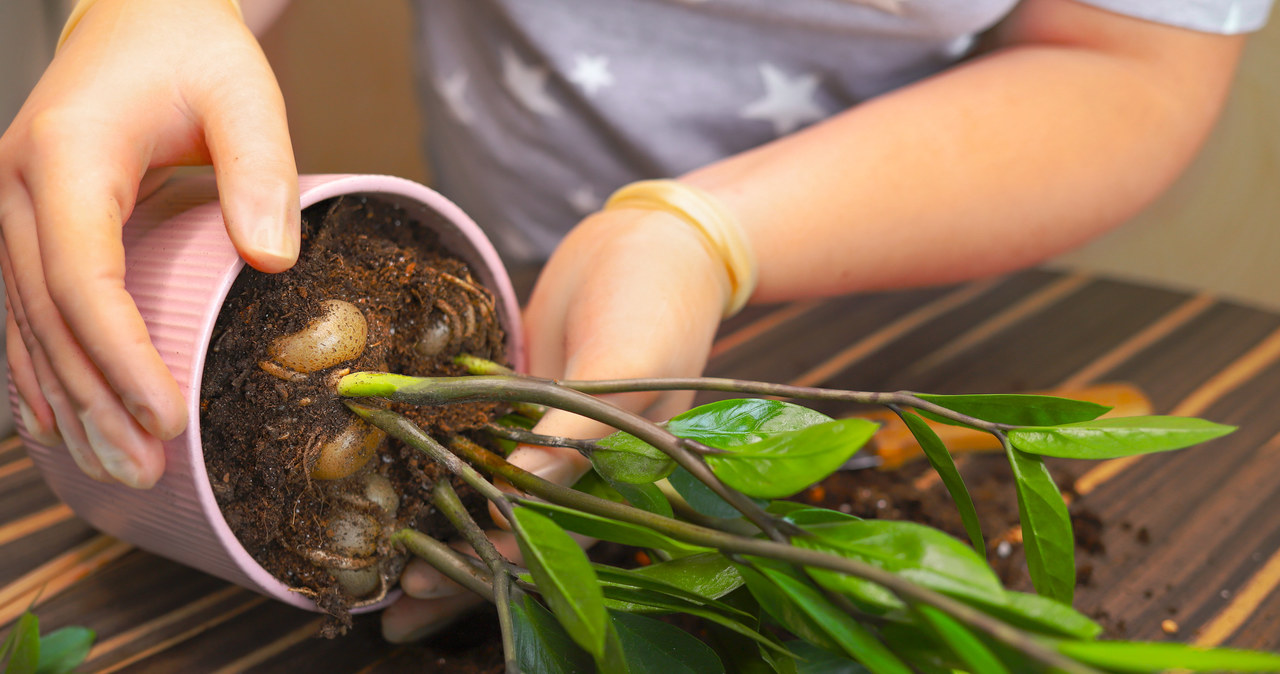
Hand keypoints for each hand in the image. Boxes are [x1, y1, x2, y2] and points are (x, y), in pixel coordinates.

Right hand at [0, 0, 298, 487]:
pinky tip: (57, 426)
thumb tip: (271, 262)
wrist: (140, 13)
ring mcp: (12, 208)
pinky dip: (42, 372)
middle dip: (95, 401)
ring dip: (67, 403)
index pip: (84, 276)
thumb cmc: (194, 50)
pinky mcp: (27, 225)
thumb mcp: (245, 91)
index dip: (120, 355)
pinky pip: (25, 311)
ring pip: (28, 324)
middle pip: (50, 315)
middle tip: (142, 471)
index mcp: (68, 154)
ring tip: (112, 470)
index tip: (165, 416)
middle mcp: (18, 185)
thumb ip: (262, 169)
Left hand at [381, 208, 731, 640]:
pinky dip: (440, 462)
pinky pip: (474, 439)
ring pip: (488, 494)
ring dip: (442, 528)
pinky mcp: (521, 398)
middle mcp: (579, 465)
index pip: (551, 541)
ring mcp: (546, 432)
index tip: (425, 584)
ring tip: (386, 568)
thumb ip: (575, 431)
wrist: (652, 235)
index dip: (491, 566)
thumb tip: (518, 494)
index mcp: (617, 475)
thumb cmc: (657, 298)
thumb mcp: (623, 362)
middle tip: (391, 603)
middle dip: (456, 569)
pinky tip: (399, 480)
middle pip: (514, 533)